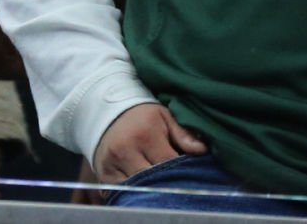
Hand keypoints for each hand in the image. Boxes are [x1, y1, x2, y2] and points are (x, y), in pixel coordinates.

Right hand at [92, 103, 208, 181]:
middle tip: (176, 179)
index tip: (189, 170)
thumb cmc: (142, 116)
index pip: (168, 162)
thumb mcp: (164, 116)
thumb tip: (202, 150)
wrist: (108, 113)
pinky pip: (122, 192)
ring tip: (161, 182)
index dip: (180, 169)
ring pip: (137, 188)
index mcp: (145, 134)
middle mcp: (125, 150)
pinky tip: (144, 186)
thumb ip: (182, 133)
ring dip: (150, 188)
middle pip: (152, 179)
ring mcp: (112, 164)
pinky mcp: (104, 175)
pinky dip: (134, 192)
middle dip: (166, 181)